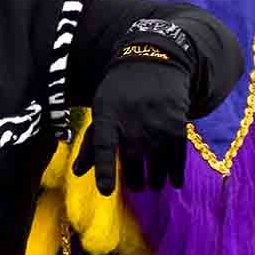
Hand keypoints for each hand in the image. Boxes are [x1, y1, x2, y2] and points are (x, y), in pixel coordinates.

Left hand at [72, 51, 192, 196]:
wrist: (153, 64)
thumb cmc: (120, 94)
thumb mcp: (101, 111)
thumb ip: (91, 144)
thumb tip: (77, 173)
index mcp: (108, 116)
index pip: (104, 146)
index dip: (105, 169)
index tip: (106, 190)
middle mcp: (133, 121)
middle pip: (133, 160)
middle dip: (135, 179)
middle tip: (136, 187)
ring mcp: (157, 123)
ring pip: (157, 162)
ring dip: (156, 178)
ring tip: (153, 185)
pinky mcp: (177, 125)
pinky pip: (178, 156)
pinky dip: (176, 172)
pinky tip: (175, 182)